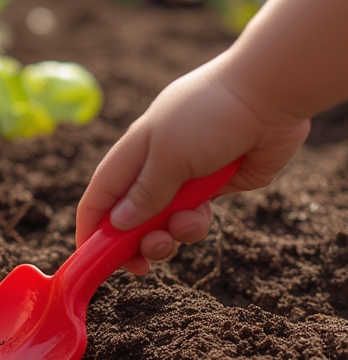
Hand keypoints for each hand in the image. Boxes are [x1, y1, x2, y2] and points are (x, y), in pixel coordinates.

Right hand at [76, 54, 310, 273]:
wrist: (268, 96)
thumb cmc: (209, 116)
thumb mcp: (168, 156)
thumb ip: (145, 194)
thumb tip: (118, 225)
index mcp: (133, 154)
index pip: (100, 197)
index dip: (91, 228)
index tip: (90, 260)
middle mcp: (154, 168)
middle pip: (131, 219)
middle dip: (134, 243)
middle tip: (142, 263)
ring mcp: (185, 179)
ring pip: (164, 224)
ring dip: (169, 235)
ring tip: (182, 229)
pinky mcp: (214, 188)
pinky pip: (195, 219)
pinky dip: (196, 225)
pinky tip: (204, 216)